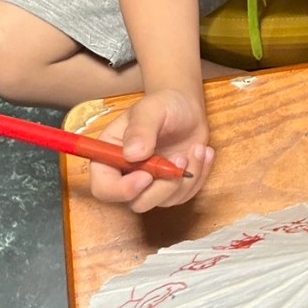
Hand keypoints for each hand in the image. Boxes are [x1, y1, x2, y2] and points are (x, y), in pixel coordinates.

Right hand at [89, 88, 214, 212]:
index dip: (121, 190)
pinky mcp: (171, 188)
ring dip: (185, 179)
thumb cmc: (163, 105)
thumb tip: (133, 154)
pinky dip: (198, 176)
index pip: (104, 187)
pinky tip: (203, 152)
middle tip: (180, 157)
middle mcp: (126, 175)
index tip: (146, 176)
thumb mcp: (151, 109)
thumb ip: (140, 129)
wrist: (186, 109)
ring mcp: (150, 185)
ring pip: (164, 202)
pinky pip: (185, 195)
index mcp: (110, 156)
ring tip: (197, 148)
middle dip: (163, 187)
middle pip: (137, 202)